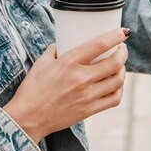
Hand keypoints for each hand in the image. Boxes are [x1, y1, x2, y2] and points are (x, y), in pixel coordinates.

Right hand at [3, 28, 129, 142]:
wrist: (27, 118)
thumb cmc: (32, 90)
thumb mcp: (41, 63)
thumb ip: (54, 50)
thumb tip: (63, 42)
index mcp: (68, 63)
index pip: (99, 45)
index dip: (115, 36)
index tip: (122, 32)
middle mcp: (80, 79)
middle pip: (115, 62)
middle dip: (123, 53)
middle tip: (122, 48)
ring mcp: (87, 96)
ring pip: (118, 81)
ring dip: (123, 70)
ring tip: (119, 66)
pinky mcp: (89, 110)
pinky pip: (114, 99)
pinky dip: (119, 89)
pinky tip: (116, 84)